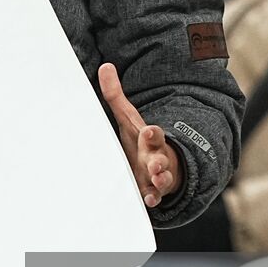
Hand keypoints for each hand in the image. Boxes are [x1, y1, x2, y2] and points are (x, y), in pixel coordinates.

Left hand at [98, 62, 179, 208]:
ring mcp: (157, 175)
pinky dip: (153, 198)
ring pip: (162, 178)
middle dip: (158, 161)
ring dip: (160, 180)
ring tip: (156, 180)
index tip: (149, 132)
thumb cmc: (139, 140)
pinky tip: (149, 200)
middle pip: (160, 158)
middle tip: (155, 164)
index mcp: (149, 138)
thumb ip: (116, 95)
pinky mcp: (153, 190)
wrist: (158, 165)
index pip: (154, 134)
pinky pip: (155, 196)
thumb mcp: (128, 118)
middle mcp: (156, 157)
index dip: (152, 134)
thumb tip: (105, 66)